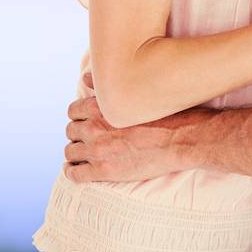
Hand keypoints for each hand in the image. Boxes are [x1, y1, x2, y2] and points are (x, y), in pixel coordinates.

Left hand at [63, 72, 205, 181]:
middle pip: (70, 131)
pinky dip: (73, 172)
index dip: (79, 116)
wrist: (181, 139)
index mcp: (100, 107)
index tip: (86, 121)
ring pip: (70, 152)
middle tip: (88, 139)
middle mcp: (94, 127)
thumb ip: (106, 87)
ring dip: (75, 153)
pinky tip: (79, 171)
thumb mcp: (136, 93)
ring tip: (84, 156)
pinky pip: (75, 174)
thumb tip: (86, 78)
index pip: (73, 110)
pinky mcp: (104, 171)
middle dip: (78, 134)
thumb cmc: (165, 113)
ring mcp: (97, 150)